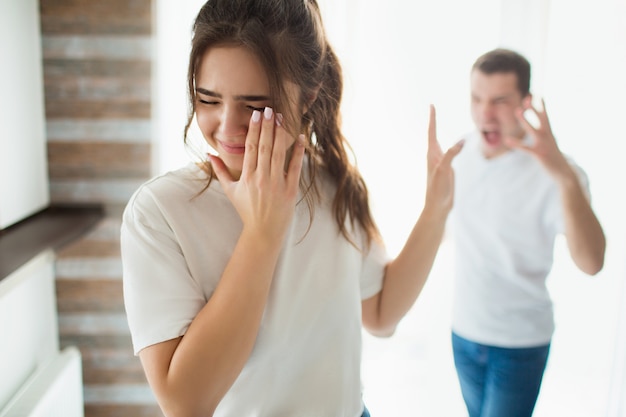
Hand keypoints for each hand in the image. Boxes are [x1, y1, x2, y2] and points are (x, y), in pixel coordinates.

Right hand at [209, 107, 305, 243]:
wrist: (263, 232)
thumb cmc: (246, 211)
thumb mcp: (230, 191)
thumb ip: (220, 171)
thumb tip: (209, 154)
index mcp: (246, 177)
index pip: (250, 148)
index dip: (254, 129)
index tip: (256, 114)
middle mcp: (261, 179)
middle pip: (264, 146)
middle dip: (267, 126)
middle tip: (270, 108)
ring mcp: (276, 184)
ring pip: (278, 153)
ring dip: (280, 134)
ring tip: (282, 117)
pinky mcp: (290, 190)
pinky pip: (295, 167)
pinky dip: (298, 152)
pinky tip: (301, 138)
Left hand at [425, 104, 463, 213]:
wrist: (437, 206)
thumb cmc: (437, 188)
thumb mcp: (444, 169)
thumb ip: (451, 154)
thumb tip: (462, 140)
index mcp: (431, 154)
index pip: (432, 132)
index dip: (433, 118)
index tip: (432, 105)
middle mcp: (434, 156)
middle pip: (433, 134)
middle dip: (433, 121)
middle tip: (432, 108)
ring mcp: (440, 162)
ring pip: (440, 143)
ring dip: (438, 131)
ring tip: (435, 120)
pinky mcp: (447, 169)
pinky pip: (449, 152)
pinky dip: (451, 144)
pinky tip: (452, 145)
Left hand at [505, 98, 569, 178]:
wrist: (564, 174)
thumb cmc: (555, 160)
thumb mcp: (551, 146)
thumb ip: (546, 138)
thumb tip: (544, 132)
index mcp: (550, 134)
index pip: (545, 117)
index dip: (541, 106)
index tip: (538, 94)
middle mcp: (548, 137)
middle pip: (541, 119)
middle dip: (534, 108)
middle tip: (527, 97)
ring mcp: (544, 145)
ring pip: (533, 130)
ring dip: (525, 120)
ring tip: (516, 110)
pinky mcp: (540, 154)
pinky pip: (526, 148)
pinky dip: (516, 143)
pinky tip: (507, 140)